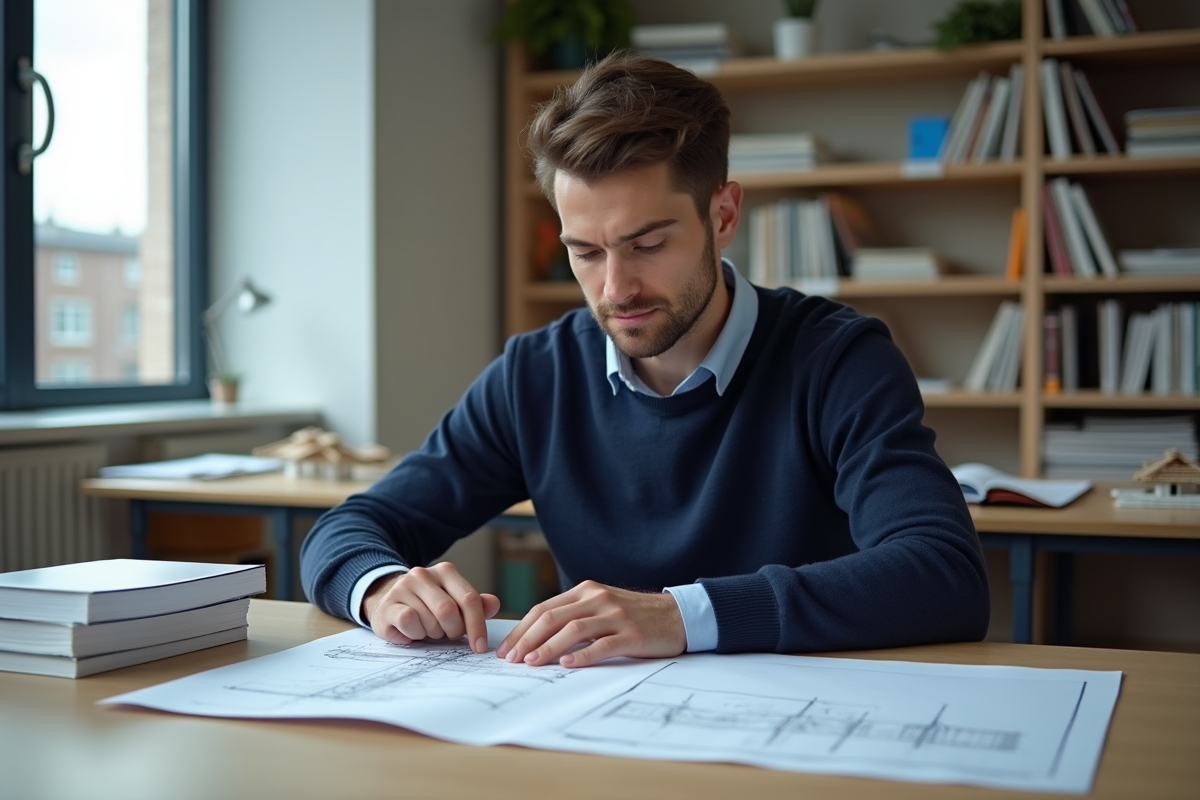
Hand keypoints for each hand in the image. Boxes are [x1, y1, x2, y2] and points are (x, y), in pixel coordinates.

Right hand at [363, 563, 500, 653]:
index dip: (477, 626)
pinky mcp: (388, 604)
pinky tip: (412, 632)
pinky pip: (409, 623)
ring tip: (426, 628)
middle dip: (452, 631)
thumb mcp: (453, 601)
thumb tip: (494, 604)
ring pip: (429, 621)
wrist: (387, 600)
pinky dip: (414, 634)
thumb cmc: (427, 605)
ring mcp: (403, 587)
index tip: (480, 647)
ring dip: (432, 634)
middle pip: (449, 611)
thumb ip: (474, 604)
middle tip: (447, 634)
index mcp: (446, 572)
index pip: (469, 599)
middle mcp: (423, 574)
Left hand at [495, 580, 685, 668]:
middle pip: (553, 617)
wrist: (677, 616)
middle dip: (527, 639)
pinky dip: (582, 655)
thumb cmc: (634, 615)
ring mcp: (616, 615)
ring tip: (532, 663)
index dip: (522, 629)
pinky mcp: (632, 634)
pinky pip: (602, 645)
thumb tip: (535, 637)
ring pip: (574, 629)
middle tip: (511, 659)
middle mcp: (598, 599)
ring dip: (548, 647)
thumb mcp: (601, 606)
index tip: (507, 649)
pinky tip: (567, 664)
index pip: (544, 608)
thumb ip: (574, 614)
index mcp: (586, 590)